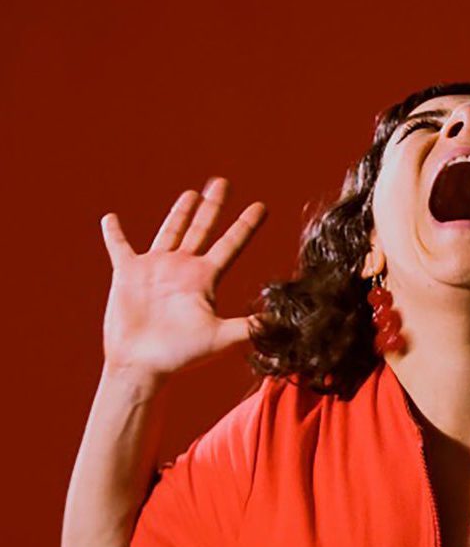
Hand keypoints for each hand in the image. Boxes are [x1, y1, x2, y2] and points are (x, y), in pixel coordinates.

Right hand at [99, 177, 267, 378]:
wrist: (142, 365)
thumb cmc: (180, 355)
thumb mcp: (220, 337)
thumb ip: (250, 326)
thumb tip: (282, 321)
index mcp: (205, 278)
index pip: (232, 243)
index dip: (246, 224)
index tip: (261, 206)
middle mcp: (183, 268)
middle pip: (203, 228)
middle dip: (214, 205)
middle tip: (223, 182)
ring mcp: (156, 269)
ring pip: (170, 231)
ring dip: (180, 212)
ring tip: (191, 194)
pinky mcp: (128, 274)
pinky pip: (119, 247)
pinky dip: (114, 234)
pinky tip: (110, 218)